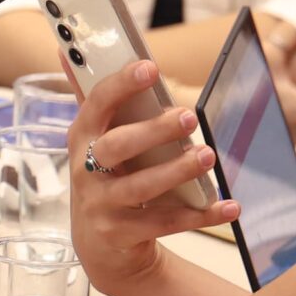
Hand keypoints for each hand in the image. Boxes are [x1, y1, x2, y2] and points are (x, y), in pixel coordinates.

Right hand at [64, 61, 235, 295]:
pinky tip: (228, 206)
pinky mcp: (121, 235)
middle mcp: (85, 172)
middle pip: (116, 147)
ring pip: (141, 188)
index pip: (96, 104)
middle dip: (152, 130)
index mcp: (81, 138)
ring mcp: (101, 206)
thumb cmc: (102, 177)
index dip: (120, 84)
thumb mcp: (92, 140)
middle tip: (188, 116)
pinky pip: (164, 223)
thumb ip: (91, 98)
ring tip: (208, 155)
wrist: (100, 244)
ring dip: (177, 171)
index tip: (149, 67)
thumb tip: (67, 50)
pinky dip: (201, 214)